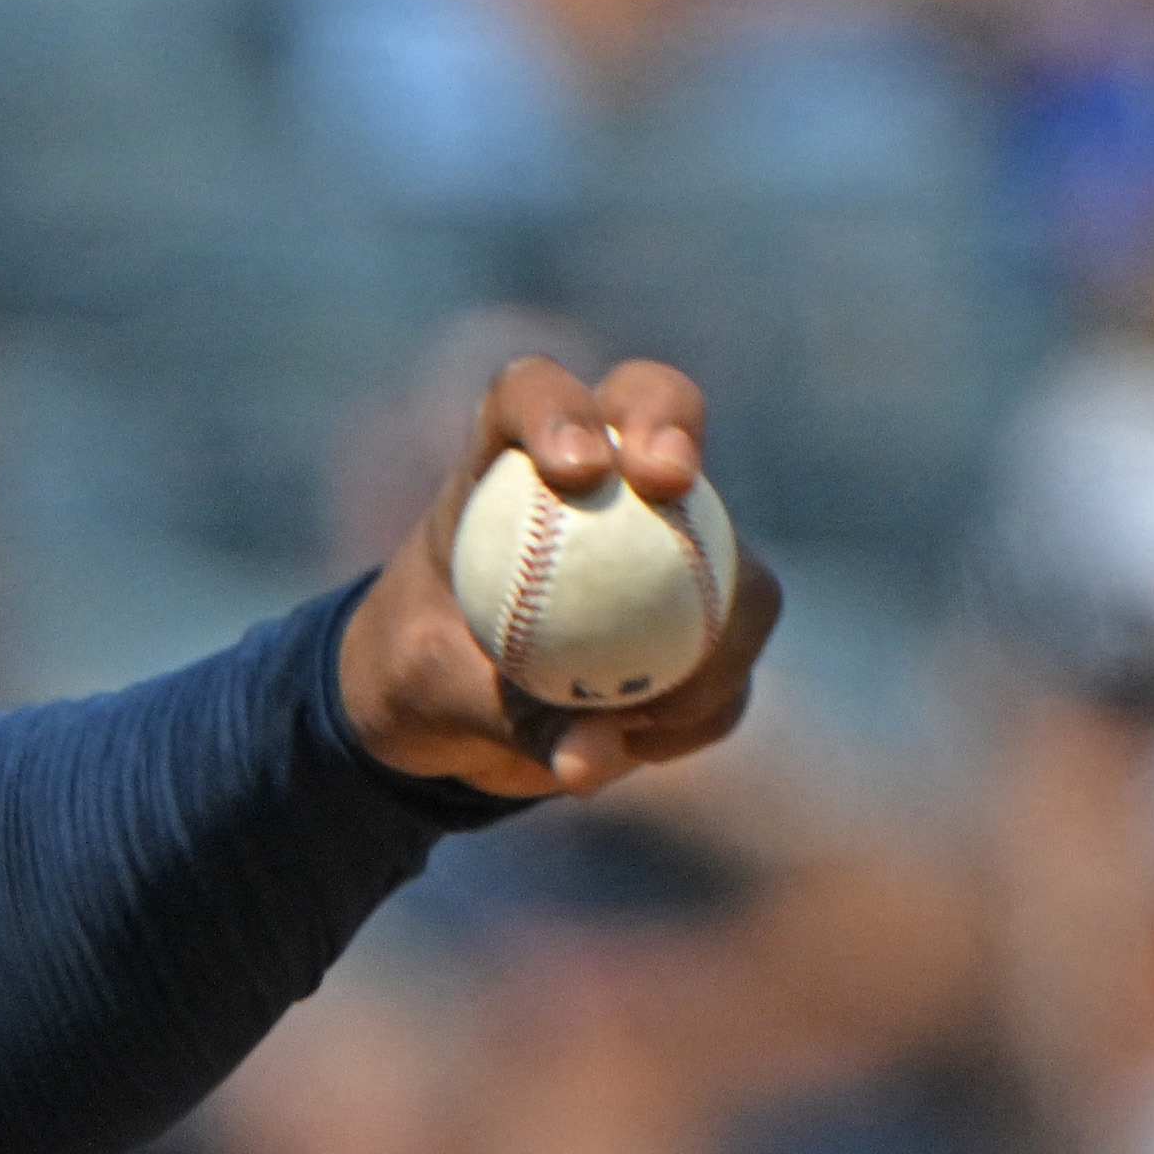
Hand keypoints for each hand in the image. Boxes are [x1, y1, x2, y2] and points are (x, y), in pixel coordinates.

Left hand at [337, 356, 782, 800]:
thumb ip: (499, 713)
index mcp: (507, 464)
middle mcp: (604, 476)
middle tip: (670, 483)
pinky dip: (701, 703)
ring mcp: (670, 532)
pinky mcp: (711, 606)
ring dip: (715, 626)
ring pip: (732, 547)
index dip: (560, 409)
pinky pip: (736, 649)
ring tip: (643, 713)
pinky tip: (639, 743)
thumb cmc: (417, 674)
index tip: (576, 469)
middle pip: (656, 405)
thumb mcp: (426, 694)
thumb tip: (593, 758)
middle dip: (671, 423)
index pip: (531, 395)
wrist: (449, 717)